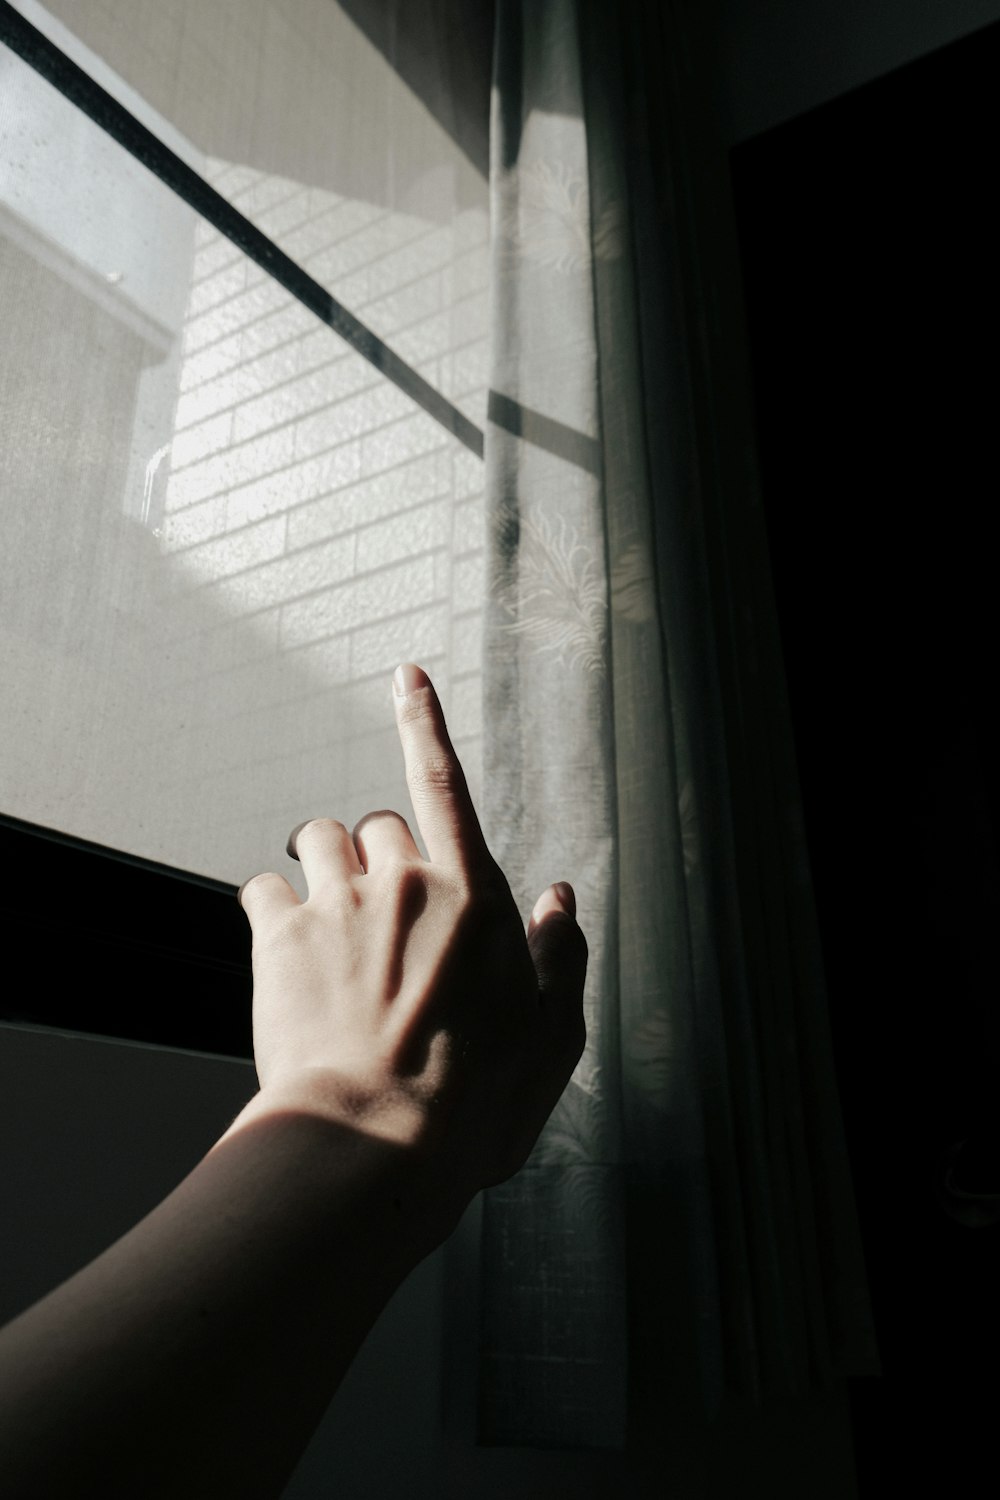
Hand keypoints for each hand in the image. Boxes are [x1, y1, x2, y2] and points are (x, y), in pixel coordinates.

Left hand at [237, 662, 586, 1203]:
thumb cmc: (475, 1099)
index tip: (405, 674)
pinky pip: (260, 887)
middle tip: (379, 916)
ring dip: (321, 865)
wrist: (376, 1140)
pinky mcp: (280, 938)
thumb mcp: (553, 1034)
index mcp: (473, 896)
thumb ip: (562, 956)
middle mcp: (403, 883)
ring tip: (327, 922)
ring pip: (317, 839)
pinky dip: (270, 906)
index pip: (445, 784)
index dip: (424, 723)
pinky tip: (281, 946)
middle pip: (379, 823)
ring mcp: (338, 905)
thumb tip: (562, 897)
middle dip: (378, 855)